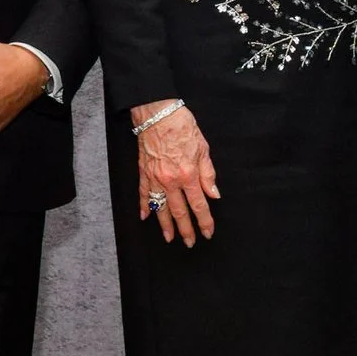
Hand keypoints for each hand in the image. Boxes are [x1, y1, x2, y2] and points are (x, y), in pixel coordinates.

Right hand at [133, 102, 218, 242]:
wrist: (158, 113)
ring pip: (160, 207)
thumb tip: (213, 194)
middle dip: (185, 229)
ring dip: (165, 224)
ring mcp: (155, 177)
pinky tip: (145, 217)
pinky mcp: (143, 172)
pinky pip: (143, 193)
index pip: (199, 204)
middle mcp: (171, 180)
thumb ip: (208, 174)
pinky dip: (143, 206)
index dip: (204, 221)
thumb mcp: (203, 149)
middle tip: (189, 242)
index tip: (208, 232)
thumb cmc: (182, 127)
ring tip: (169, 238)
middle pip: (179, 211)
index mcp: (188, 174)